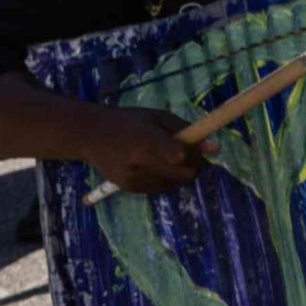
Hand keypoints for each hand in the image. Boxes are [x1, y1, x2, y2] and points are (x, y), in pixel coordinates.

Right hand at [78, 101, 205, 195]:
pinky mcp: (129, 189)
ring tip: (166, 158)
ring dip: (179, 173)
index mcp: (147, 140)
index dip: (195, 155)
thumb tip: (215, 148)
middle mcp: (139, 163)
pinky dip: (166, 179)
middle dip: (194, 165)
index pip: (179, 156)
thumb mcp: (158, 117)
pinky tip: (154, 165)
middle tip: (188, 154)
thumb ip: (187, 131)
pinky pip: (161, 189)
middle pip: (185, 174)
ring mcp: (134, 179)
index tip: (199, 149)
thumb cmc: (129, 121)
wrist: (90, 135)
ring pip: (176, 184)